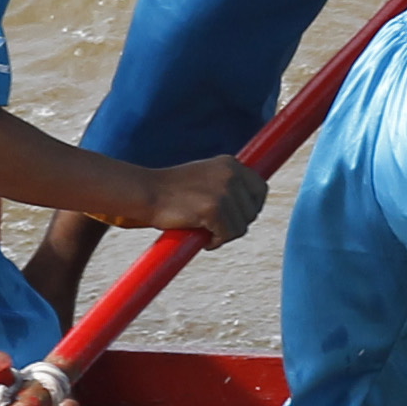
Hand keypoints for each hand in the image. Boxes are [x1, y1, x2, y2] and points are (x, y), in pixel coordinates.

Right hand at [139, 157, 267, 246]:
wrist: (145, 193)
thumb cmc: (171, 192)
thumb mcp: (205, 178)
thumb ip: (226, 185)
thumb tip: (250, 207)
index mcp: (230, 164)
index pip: (261, 190)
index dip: (252, 208)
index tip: (237, 218)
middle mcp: (231, 174)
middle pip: (252, 212)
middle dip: (236, 224)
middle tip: (214, 228)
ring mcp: (224, 191)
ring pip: (241, 227)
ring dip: (224, 235)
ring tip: (204, 231)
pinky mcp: (214, 208)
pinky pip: (227, 235)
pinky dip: (215, 242)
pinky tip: (201, 238)